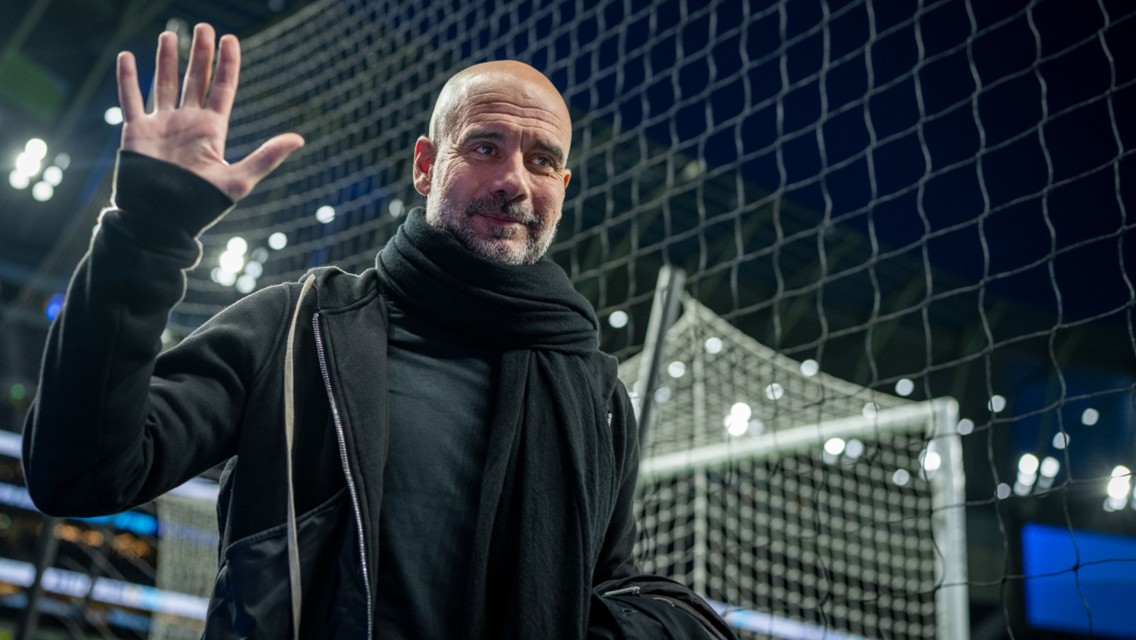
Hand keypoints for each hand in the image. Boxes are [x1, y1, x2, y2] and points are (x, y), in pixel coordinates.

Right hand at [116, 23, 303, 201]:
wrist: (162, 220)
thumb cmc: (201, 205)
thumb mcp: (239, 179)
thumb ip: (267, 156)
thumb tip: (299, 139)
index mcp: (212, 131)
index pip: (222, 89)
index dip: (227, 64)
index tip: (230, 38)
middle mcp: (187, 123)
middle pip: (195, 80)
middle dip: (199, 54)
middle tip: (202, 27)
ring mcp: (161, 125)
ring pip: (164, 83)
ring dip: (166, 59)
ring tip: (171, 35)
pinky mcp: (137, 131)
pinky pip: (131, 99)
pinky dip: (128, 78)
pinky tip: (128, 56)